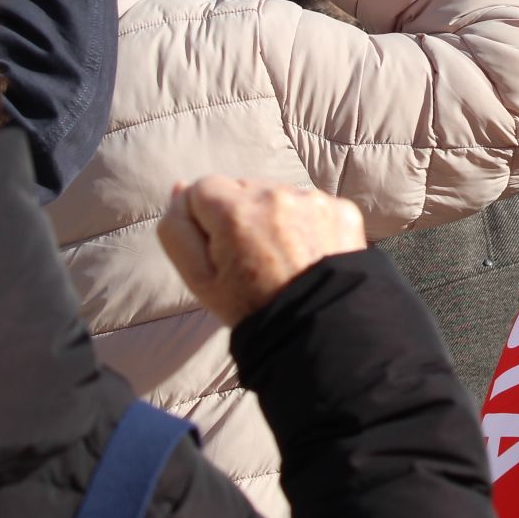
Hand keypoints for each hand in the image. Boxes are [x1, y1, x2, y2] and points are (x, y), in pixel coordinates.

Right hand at [157, 177, 366, 325]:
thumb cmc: (253, 308)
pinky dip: (305, 224)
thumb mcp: (199, 280)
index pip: (201, 189)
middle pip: (241, 188)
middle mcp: (275, 195)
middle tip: (251, 260)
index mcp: (235, 211)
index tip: (222, 253)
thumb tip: (179, 187)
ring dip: (273, 218)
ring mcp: (312, 200)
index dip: (206, 223)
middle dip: (240, 216)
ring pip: (275, 195)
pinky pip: (310, 205)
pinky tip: (306, 255)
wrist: (320, 330)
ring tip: (281, 259)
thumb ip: (177, 229)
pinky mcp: (341, 209)